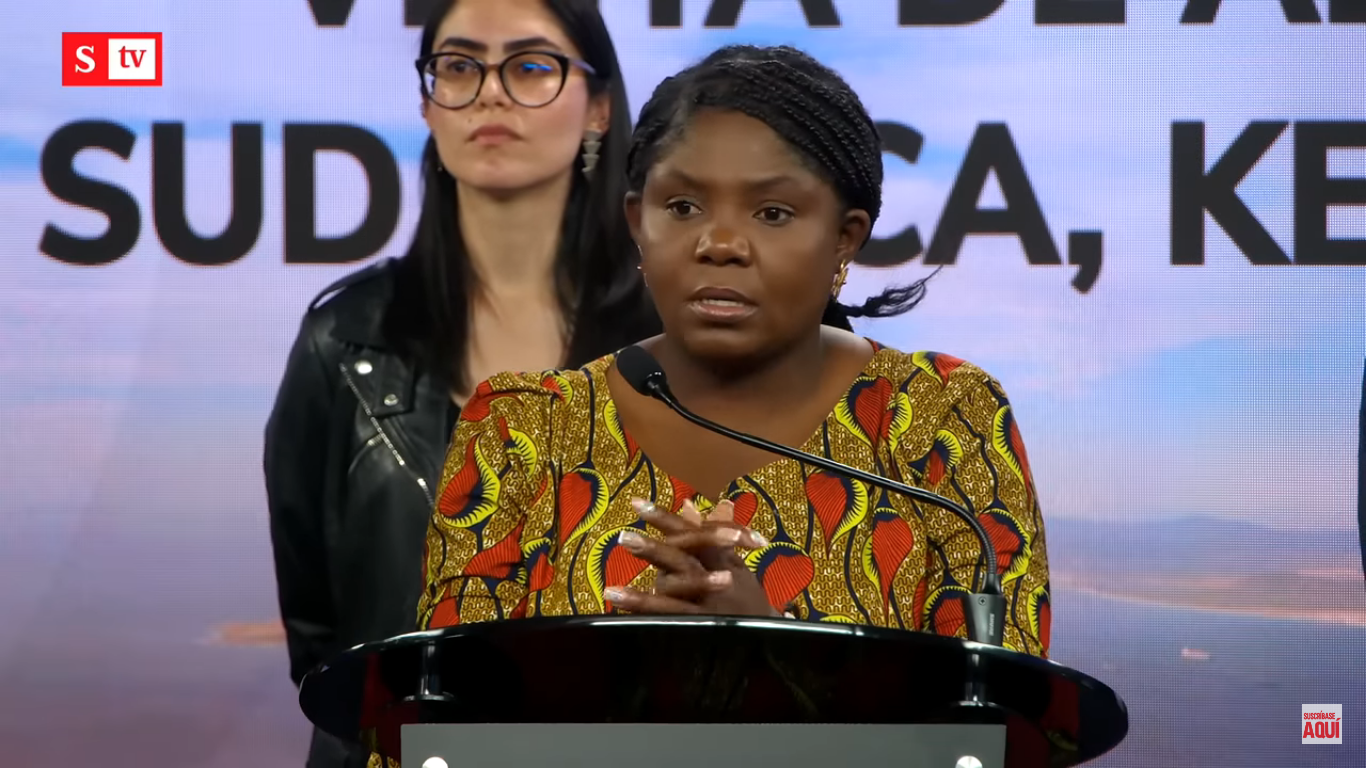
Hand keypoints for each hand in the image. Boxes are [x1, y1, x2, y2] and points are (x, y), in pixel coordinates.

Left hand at [603, 498, 777, 617]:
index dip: (667, 520)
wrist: (771, 638)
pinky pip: (671, 623)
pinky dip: (647, 617)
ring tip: (611, 591)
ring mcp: (708, 610)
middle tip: (624, 538)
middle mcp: (716, 583)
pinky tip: (623, 615)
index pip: (694, 536)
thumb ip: (711, 536)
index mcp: (723, 562)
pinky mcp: (701, 631)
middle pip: (684, 562)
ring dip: (641, 598)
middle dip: (654, 550)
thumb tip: (687, 504)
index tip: (638, 504)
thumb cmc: (748, 599)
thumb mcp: (735, 564)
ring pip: (675, 600)